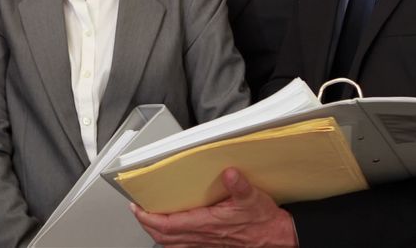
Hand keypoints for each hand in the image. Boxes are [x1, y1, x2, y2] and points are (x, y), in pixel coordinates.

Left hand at [131, 167, 297, 246]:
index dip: (148, 217)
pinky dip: (170, 239)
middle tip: (137, 211)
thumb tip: (229, 173)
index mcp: (208, 223)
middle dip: (146, 224)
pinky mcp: (212, 245)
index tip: (137, 207)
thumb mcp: (254, 198)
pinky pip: (183, 246)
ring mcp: (207, 243)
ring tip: (148, 219)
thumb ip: (240, 186)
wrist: (278, 239)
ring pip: (172, 243)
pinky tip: (170, 232)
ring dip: (156, 232)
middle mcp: (204, 236)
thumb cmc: (265, 221)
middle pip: (164, 236)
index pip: (169, 224)